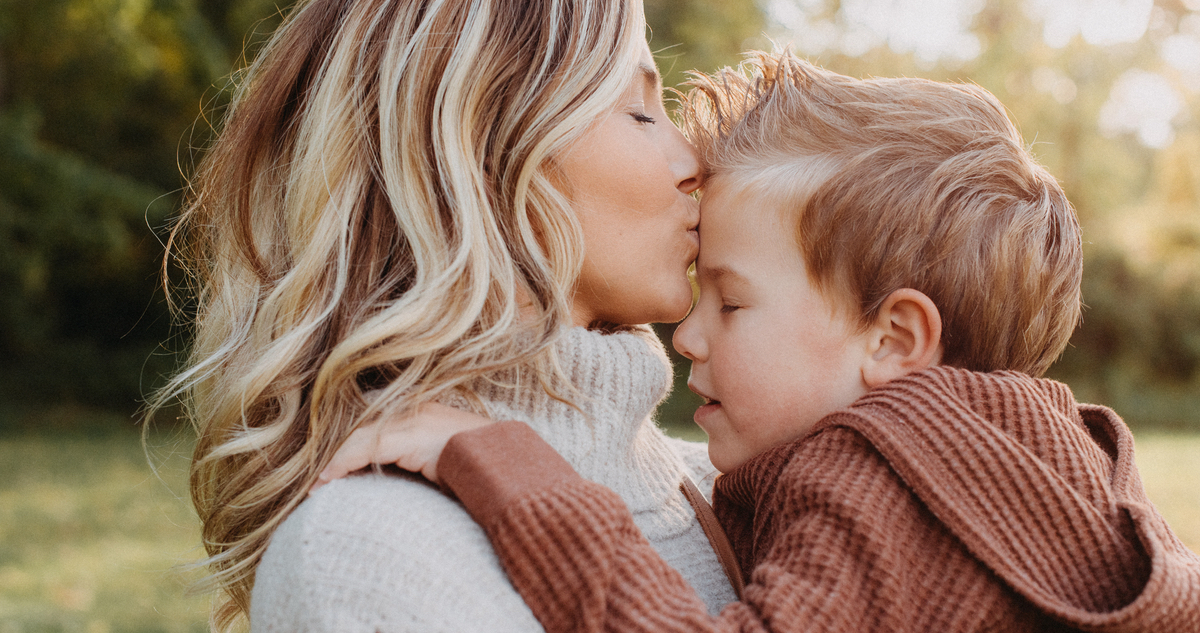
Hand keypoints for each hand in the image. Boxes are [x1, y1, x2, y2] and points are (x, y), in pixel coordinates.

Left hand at [310, 402, 494, 490]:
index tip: (321, 463)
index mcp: (417, 409)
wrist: (504, 465)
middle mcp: (410, 407)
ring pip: (353, 434)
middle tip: (305, 471)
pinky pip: (361, 448)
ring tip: (312, 483)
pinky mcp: (406, 435)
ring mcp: (408, 418)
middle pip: (355, 421)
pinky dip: (338, 465)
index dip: (341, 435)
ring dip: (329, 459)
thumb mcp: (436, 459)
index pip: (367, 417)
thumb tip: (384, 477)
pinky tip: (323, 482)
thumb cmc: (477, 466)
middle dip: (329, 444)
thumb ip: (410, 458)